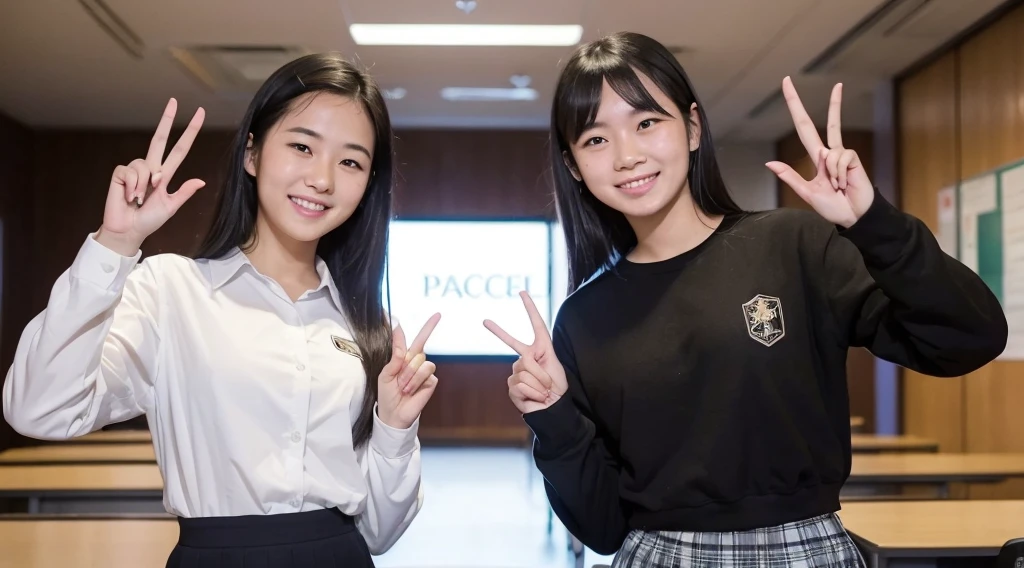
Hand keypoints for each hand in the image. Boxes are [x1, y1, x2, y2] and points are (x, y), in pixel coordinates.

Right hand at [97, 98, 205, 255]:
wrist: (129, 230)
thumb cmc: (149, 220)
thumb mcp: (170, 207)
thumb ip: (184, 193)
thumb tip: (201, 181)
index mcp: (166, 174)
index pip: (180, 149)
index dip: (189, 133)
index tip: (199, 116)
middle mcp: (151, 168)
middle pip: (159, 139)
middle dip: (166, 119)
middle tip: (174, 101)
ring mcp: (135, 170)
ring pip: (145, 165)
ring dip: (144, 186)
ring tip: (139, 200)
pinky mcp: (121, 173)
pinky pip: (130, 172)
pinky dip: (132, 187)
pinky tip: (129, 196)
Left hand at [377, 313, 440, 429]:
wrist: (394, 414)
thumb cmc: (387, 394)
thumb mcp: (385, 374)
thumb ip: (394, 356)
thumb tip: (398, 332)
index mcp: (403, 359)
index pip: (412, 339)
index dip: (420, 326)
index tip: (431, 314)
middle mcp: (415, 362)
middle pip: (418, 348)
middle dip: (406, 365)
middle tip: (399, 381)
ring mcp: (424, 371)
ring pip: (422, 361)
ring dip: (411, 375)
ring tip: (404, 388)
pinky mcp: (431, 381)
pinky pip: (427, 372)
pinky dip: (417, 381)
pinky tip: (412, 391)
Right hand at [483, 291, 567, 413]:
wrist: (553, 408)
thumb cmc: (557, 388)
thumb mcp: (553, 368)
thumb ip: (536, 360)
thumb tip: (519, 362)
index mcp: (539, 348)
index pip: (535, 324)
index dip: (529, 308)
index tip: (522, 292)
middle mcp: (525, 358)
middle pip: (518, 348)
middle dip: (505, 338)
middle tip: (494, 331)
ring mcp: (516, 371)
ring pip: (524, 370)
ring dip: (539, 384)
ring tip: (544, 392)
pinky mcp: (511, 386)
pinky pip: (520, 384)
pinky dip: (533, 393)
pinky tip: (535, 398)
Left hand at [765, 77, 873, 227]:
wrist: (853, 216)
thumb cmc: (832, 206)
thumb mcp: (807, 192)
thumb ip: (790, 177)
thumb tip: (769, 163)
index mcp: (816, 158)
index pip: (805, 127)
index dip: (796, 107)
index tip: (789, 86)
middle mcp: (828, 152)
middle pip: (824, 122)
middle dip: (830, 101)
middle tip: (799, 78)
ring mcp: (841, 155)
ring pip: (827, 152)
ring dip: (831, 175)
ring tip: (837, 187)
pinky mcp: (852, 158)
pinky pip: (839, 158)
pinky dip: (839, 173)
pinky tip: (845, 183)